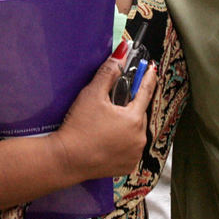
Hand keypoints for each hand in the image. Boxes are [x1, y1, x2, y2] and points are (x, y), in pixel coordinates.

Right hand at [50, 54, 156, 180]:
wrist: (66, 160)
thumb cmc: (79, 127)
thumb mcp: (92, 94)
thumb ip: (109, 72)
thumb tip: (122, 52)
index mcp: (134, 119)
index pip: (146, 92)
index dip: (148, 78)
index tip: (151, 69)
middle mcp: (139, 138)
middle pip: (139, 113)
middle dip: (130, 105)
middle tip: (116, 101)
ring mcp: (134, 154)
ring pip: (136, 131)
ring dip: (127, 124)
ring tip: (108, 122)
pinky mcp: (127, 166)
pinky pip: (130, 148)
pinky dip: (124, 141)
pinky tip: (109, 138)